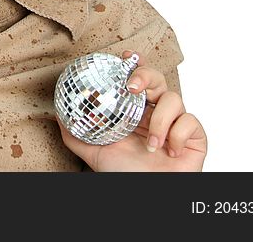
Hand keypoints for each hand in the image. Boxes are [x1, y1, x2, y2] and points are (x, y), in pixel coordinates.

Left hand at [57, 50, 206, 171]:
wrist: (148, 196)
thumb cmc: (125, 174)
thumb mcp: (94, 151)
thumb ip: (75, 134)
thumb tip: (57, 114)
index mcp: (135, 112)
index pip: (137, 79)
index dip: (133, 64)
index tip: (123, 57)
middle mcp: (156, 113)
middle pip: (158, 78)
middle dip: (146, 75)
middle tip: (132, 87)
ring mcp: (176, 125)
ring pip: (175, 99)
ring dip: (160, 120)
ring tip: (151, 144)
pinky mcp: (195, 138)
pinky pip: (192, 122)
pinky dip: (179, 135)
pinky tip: (169, 151)